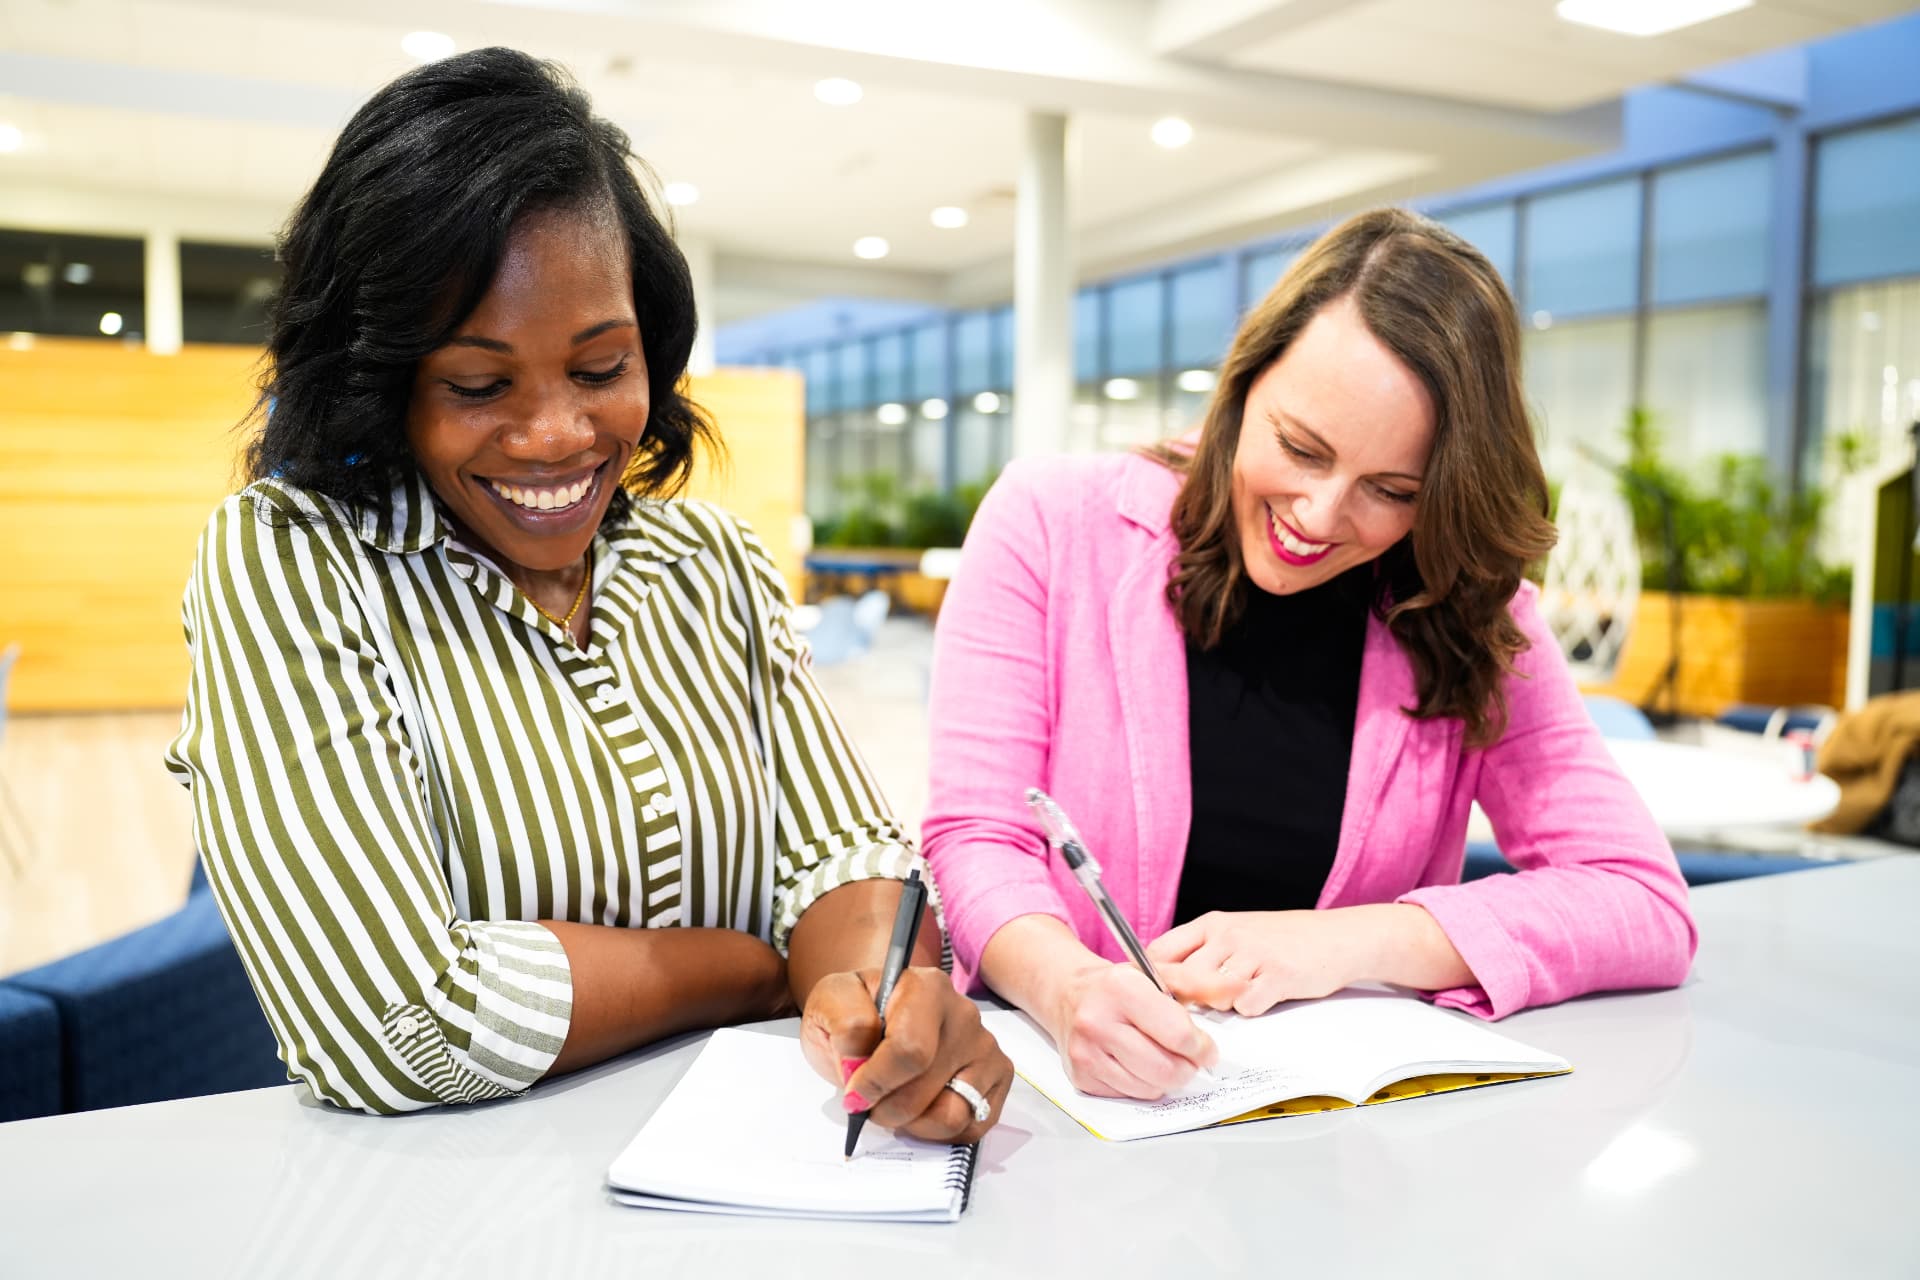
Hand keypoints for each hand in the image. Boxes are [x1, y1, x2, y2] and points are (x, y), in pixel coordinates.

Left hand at [798, 966, 1011, 1142]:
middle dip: (886, 1108)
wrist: (873, 1019)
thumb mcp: (829, 1003)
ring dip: (913, 1123)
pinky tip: (919, 1111)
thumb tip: (859, 1058)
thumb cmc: (854, 1013)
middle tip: (868, 1103)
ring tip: (894, 1105)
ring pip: (953, 1114)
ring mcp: (984, 1047)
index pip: (910, 1049)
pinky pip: (973, 1125)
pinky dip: (939, 1132)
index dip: (877, 1081)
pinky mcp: (997, 1076)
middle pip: (926, 1089)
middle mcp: (965, 1014)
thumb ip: (843, 1022)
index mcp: (927, 987)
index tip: (854, 1094)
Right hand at [1044, 961, 1217, 1100]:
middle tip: (1187, 1057)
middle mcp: (1098, 1020)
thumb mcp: (1160, 973)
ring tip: (1159, 1056)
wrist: (1068, 994)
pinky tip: (1136, 1063)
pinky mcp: (1081, 1076)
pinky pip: (1129, 1095)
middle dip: (1186, 1067)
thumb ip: (1202, 983)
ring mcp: (1086, 1051)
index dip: (1202, 1047)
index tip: (1206, 1048)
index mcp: (1121, 988)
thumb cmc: (1118, 986)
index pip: (1178, 1034)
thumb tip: (1239, 989)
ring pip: (1149, 1088)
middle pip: (1166, 1069)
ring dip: (1165, 1078)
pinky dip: (1141, 1084)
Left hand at [1147, 909, 1367, 1015]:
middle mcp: (1228, 935)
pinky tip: (1266, 996)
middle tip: (1207, 1004)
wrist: (1340, 937)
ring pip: (1211, 996)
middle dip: (1189, 1000)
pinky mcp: (1278, 975)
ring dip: (1222, 1006)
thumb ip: (1202, 954)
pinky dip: (1252, 1010)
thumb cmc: (1284, 940)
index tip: (1155, 997)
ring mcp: (1253, 954)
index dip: (1153, 979)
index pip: (1160, 951)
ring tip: (1244, 992)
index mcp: (1212, 923)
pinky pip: (1246, 1007)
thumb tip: (1164, 985)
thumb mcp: (1236, 933)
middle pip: (1182, 979)